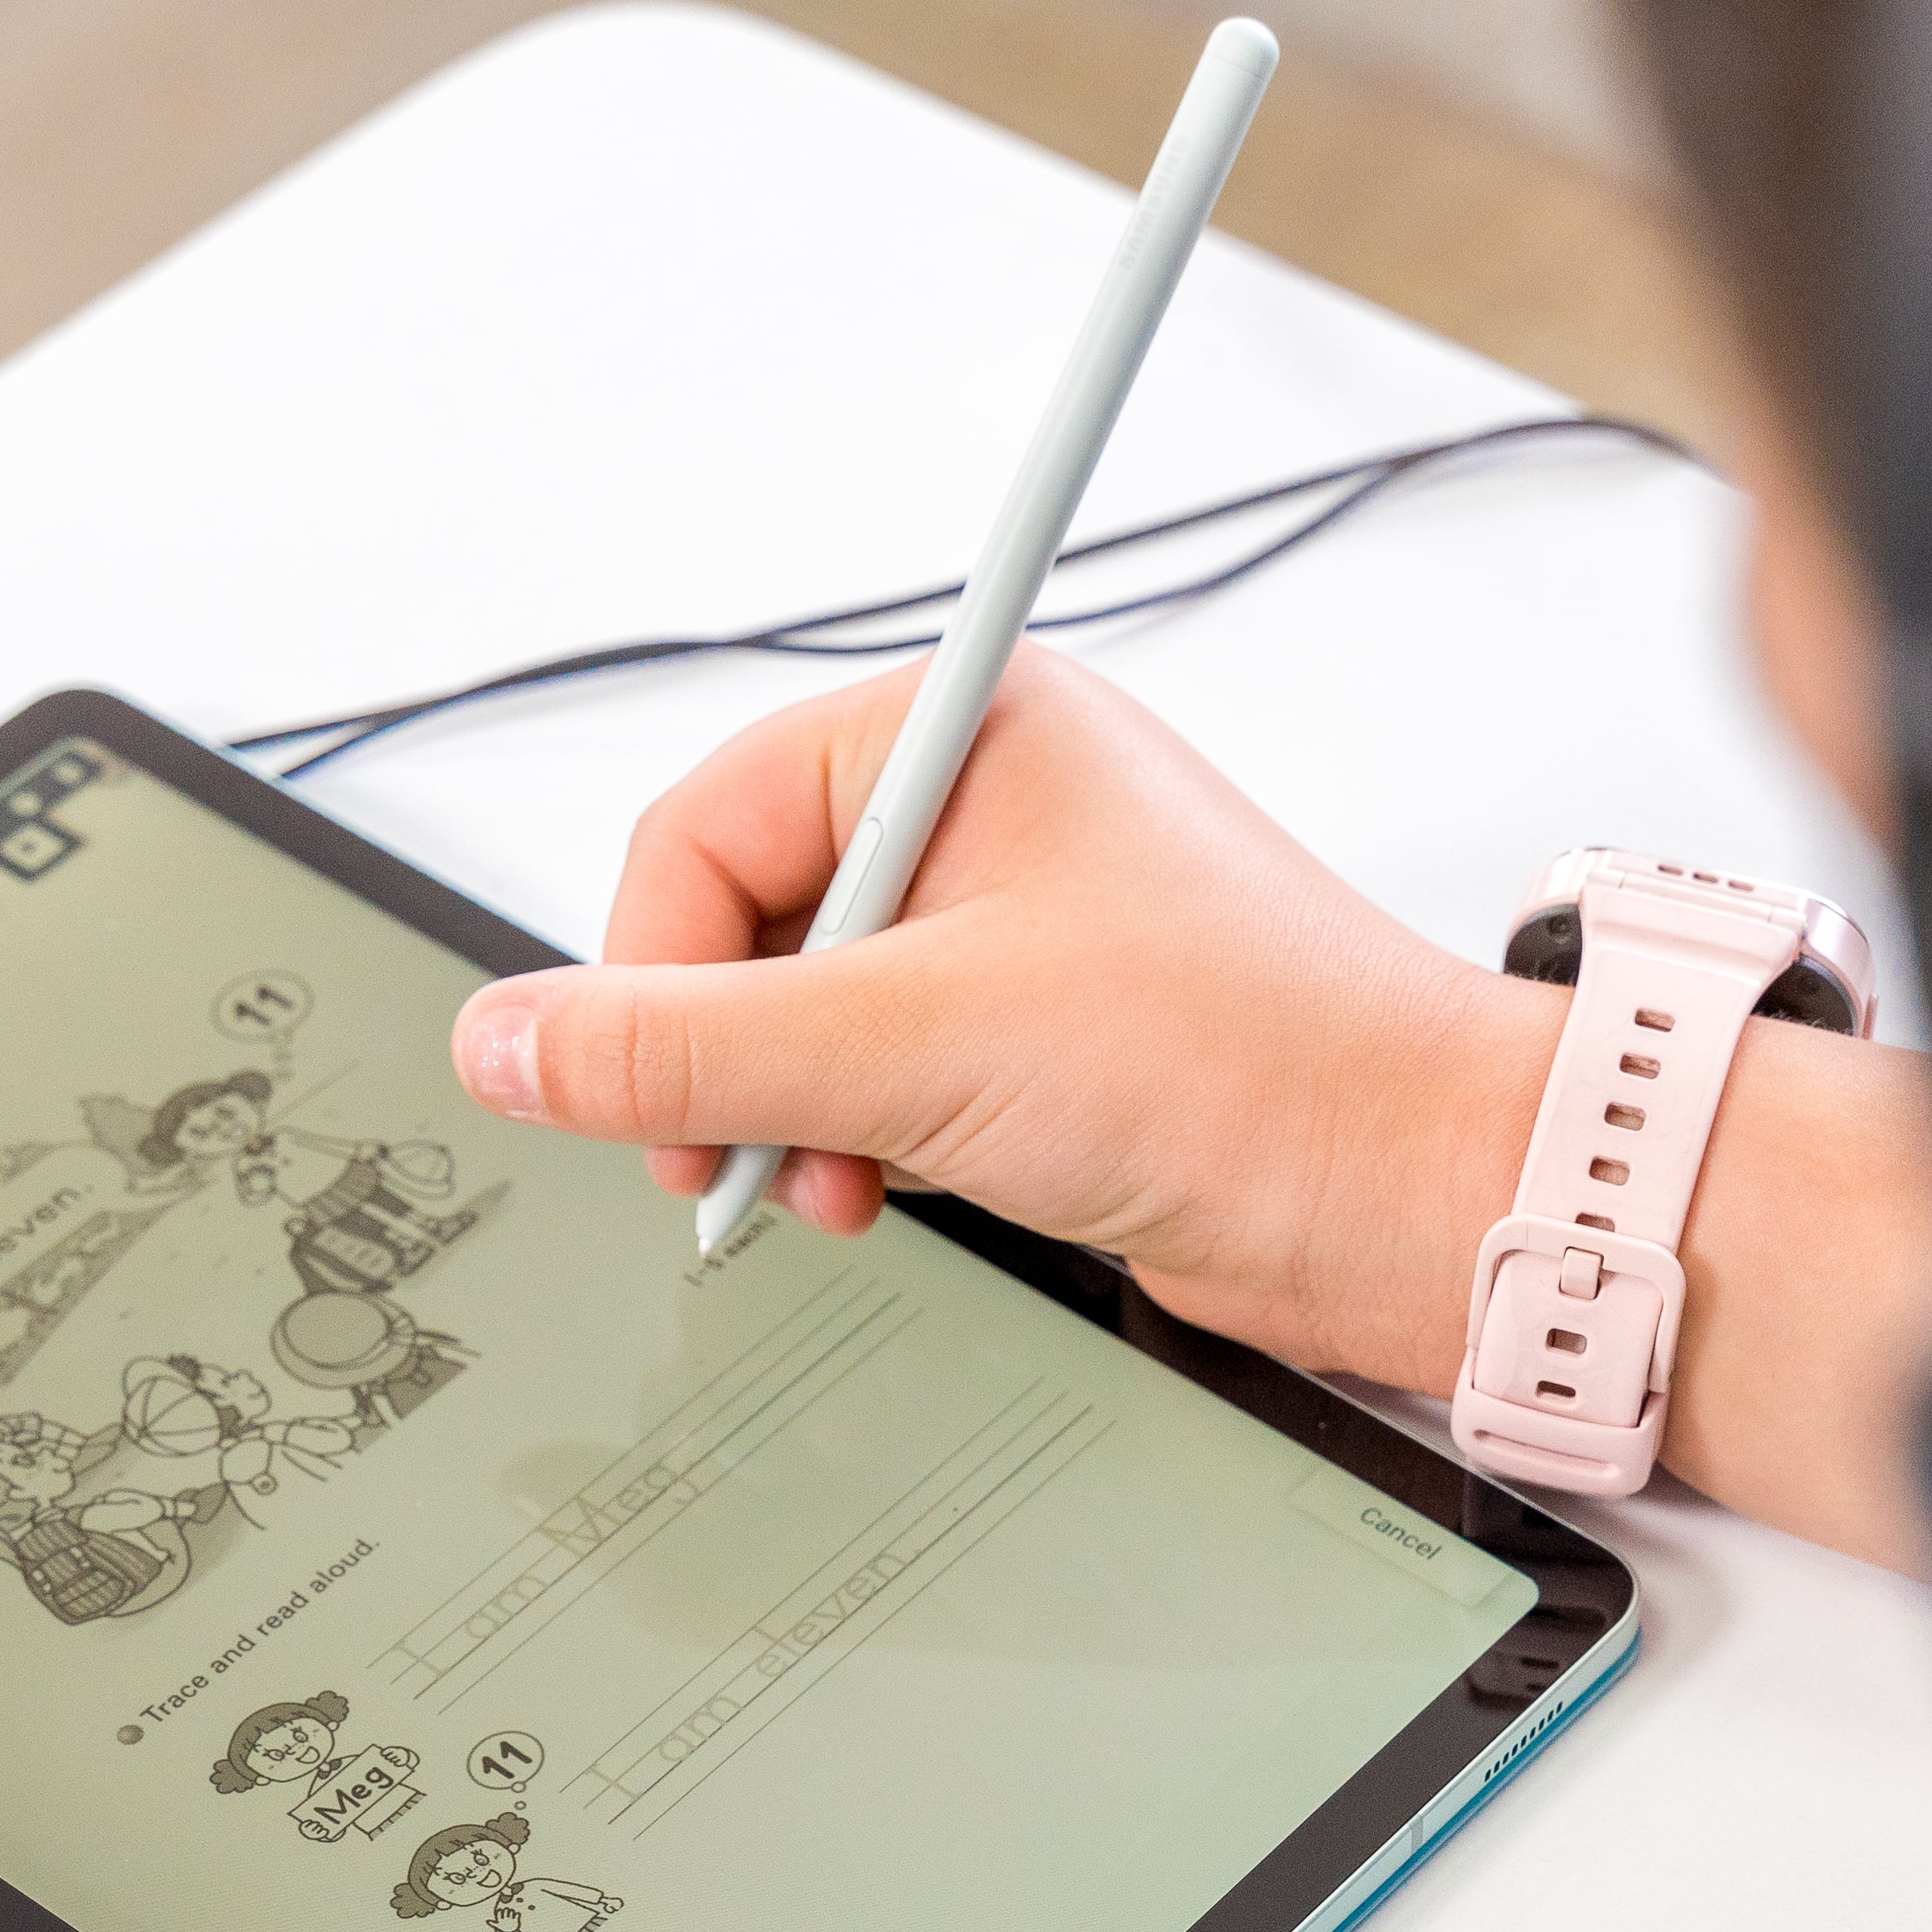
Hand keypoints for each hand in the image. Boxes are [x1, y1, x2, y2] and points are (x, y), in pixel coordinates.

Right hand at [445, 649, 1931, 1568]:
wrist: (1423, 1193)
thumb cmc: (1251, 1068)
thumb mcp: (917, 1047)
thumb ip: (690, 1047)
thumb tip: (508, 1045)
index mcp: (963, 732)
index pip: (702, 827)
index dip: (651, 970)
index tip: (653, 1097)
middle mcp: (989, 809)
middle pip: (742, 923)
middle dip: (730, 1056)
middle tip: (740, 1159)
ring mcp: (1019, 927)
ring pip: (809, 1013)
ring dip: (798, 1115)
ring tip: (846, 1190)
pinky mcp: (1048, 1036)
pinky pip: (885, 1074)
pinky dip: (865, 1144)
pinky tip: (897, 1199)